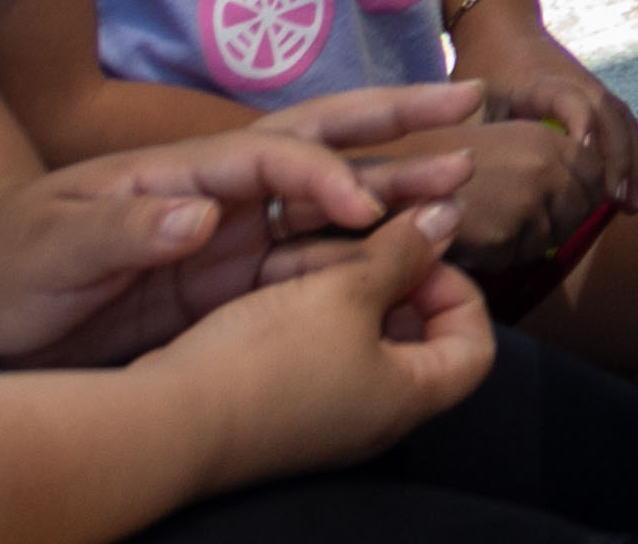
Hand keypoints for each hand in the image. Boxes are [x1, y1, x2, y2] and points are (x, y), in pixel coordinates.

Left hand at [0, 128, 423, 367]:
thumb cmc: (6, 263)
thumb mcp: (50, 245)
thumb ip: (124, 229)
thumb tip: (201, 213)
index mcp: (184, 168)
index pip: (274, 157)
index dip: (324, 176)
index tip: (362, 212)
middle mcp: (222, 190)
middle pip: (324, 145)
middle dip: (396, 124)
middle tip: (470, 102)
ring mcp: (230, 235)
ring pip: (331, 205)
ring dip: (396, 188)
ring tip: (464, 176)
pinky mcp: (229, 282)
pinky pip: (310, 266)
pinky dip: (364, 257)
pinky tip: (411, 251)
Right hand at [144, 209, 490, 492]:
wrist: (162, 420)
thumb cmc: (265, 360)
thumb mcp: (344, 291)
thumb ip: (402, 253)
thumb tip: (449, 216)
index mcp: (410, 398)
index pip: (475, 347)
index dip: (459, 291)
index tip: (420, 254)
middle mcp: (373, 417)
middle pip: (418, 340)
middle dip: (400, 284)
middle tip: (370, 245)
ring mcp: (323, 418)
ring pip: (359, 339)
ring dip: (348, 291)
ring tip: (318, 255)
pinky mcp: (276, 411)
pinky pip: (313, 354)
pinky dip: (309, 314)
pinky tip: (279, 285)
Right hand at [421, 115, 596, 267]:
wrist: (386, 180)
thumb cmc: (439, 159)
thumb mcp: (505, 142)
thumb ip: (548, 158)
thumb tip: (598, 184)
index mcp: (547, 137)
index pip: (598, 173)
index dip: (584, 192)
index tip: (562, 203)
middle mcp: (545, 166)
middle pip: (582, 209)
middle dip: (560, 220)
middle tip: (519, 221)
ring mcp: (526, 202)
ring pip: (551, 238)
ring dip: (527, 240)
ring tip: (489, 224)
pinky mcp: (502, 236)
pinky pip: (516, 257)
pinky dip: (497, 256)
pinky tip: (471, 237)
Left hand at [446, 10, 637, 209]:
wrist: (502, 27)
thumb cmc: (483, 64)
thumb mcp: (470, 99)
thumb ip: (479, 135)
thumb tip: (478, 182)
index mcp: (546, 83)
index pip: (576, 103)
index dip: (584, 129)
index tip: (585, 161)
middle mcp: (580, 84)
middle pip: (611, 117)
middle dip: (620, 159)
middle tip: (622, 202)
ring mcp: (593, 89)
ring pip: (624, 122)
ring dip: (635, 160)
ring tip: (637, 200)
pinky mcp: (597, 97)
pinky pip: (624, 124)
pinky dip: (637, 151)